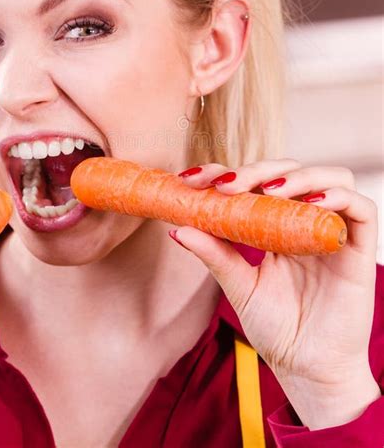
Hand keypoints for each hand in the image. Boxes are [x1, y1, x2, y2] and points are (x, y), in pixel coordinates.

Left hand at [173, 159, 380, 427]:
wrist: (306, 368)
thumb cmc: (275, 327)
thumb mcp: (238, 285)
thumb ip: (214, 254)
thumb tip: (176, 227)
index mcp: (277, 224)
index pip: (257, 181)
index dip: (228, 171)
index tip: (193, 178)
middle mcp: (307, 220)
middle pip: (291, 171)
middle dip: (257, 171)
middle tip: (227, 186)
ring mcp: (333, 230)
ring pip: (331, 177)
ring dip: (298, 176)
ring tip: (269, 190)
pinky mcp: (360, 248)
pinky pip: (362, 209)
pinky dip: (338, 196)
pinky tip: (311, 202)